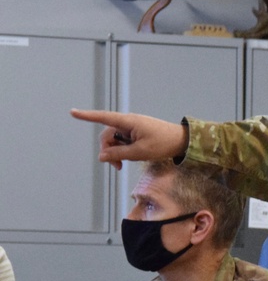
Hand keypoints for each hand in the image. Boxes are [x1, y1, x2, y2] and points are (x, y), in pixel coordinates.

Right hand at [70, 109, 188, 170]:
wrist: (182, 141)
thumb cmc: (163, 143)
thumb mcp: (140, 152)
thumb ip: (119, 154)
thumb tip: (102, 157)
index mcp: (127, 122)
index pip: (103, 117)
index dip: (87, 116)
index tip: (72, 112)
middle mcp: (127, 122)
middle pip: (107, 136)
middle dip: (108, 151)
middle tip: (117, 167)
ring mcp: (132, 128)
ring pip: (115, 141)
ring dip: (115, 153)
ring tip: (123, 165)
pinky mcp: (136, 134)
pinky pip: (123, 142)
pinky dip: (123, 151)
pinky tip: (129, 159)